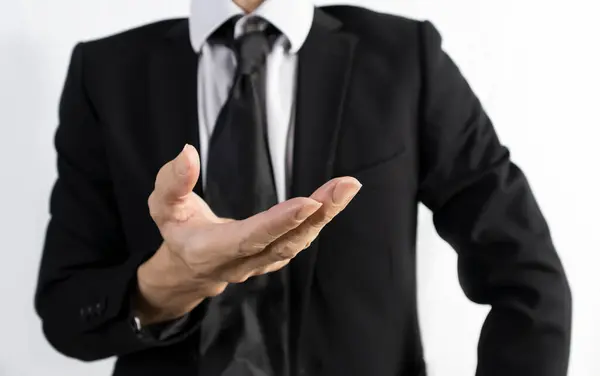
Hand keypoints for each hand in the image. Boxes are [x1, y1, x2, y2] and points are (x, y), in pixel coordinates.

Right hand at [135, 144, 360, 323]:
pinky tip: (336, 198)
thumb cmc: (178, 230)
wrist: (190, 268)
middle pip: (285, 241)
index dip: (279, 223)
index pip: (250, 237)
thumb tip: (188, 152)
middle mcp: (242, 262)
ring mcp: (261, 264)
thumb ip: (172, 182)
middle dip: (317, 214)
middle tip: (346, 186)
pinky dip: (321, 219)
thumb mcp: (162, 206)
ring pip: (298, 242)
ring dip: (326, 215)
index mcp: (211, 250)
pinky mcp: (274, 257)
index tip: (309, 203)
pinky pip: (300, 239)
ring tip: (347, 187)